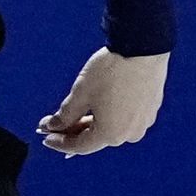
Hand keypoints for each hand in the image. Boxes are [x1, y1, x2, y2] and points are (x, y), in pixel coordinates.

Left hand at [37, 47, 166, 156]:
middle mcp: (130, 133)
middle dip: (73, 132)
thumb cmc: (112, 71)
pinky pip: (123, 120)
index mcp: (111, 134)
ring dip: (89, 125)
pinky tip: (95, 108)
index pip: (79, 146)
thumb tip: (53, 126)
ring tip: (72, 115)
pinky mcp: (150, 109)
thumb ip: (64, 116)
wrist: (142, 49)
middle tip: (53, 124)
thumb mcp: (80, 95)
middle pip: (95, 139)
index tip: (45, 136)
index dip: (59, 143)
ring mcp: (143, 122)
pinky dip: (107, 117)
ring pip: (110, 130)